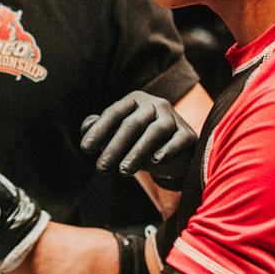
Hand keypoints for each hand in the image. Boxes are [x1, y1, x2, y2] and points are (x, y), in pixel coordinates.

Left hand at [79, 91, 196, 189]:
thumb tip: (87, 126)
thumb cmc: (140, 143)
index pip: (114, 113)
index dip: (99, 130)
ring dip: (137, 151)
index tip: (86, 149)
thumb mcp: (119, 136)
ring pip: (156, 130)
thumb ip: (101, 129)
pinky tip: (156, 160)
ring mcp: (174, 118)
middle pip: (133, 123)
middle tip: (101, 169)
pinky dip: (168, 149)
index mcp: (135, 101)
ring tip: (123, 171)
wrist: (176, 156)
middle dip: (115, 147)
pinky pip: (179, 140)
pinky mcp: (188, 134)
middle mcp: (156, 105)